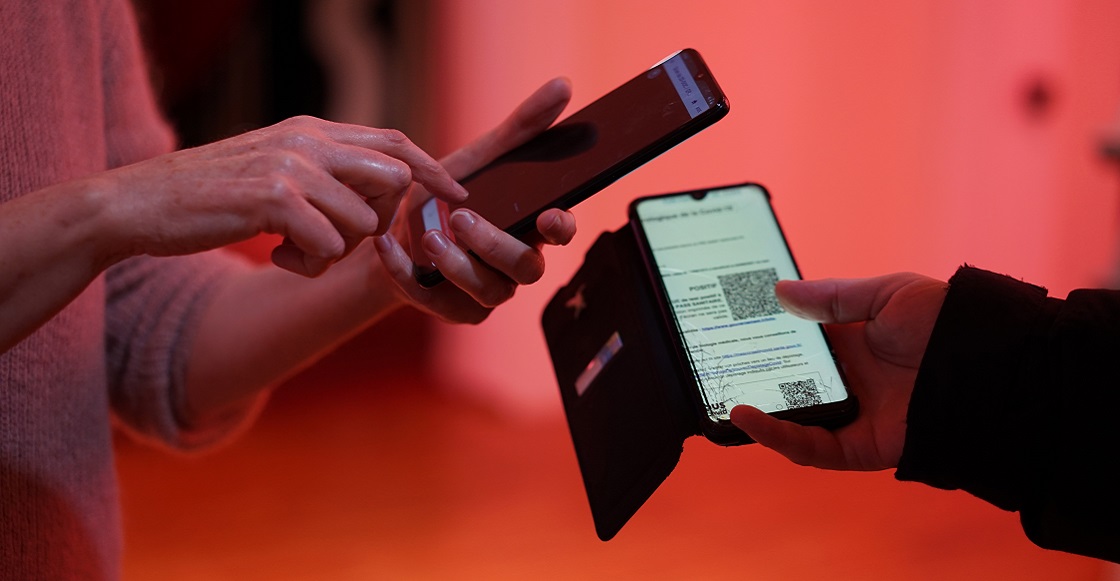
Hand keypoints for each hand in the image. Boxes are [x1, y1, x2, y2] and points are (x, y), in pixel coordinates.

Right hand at [94, 116, 466, 275]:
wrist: (139, 203)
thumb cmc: (210, 196)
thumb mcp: (275, 171)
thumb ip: (323, 173)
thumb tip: (378, 195)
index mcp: (312, 132)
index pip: (395, 142)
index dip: (433, 170)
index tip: (457, 195)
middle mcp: (307, 141)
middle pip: (395, 179)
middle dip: (384, 223)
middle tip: (344, 241)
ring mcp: (291, 166)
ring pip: (363, 223)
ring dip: (337, 253)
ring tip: (295, 252)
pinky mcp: (273, 198)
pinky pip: (328, 246)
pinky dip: (309, 265)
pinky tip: (278, 259)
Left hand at [372, 77, 576, 323]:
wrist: (390, 233)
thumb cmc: (444, 197)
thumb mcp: (477, 158)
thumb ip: (520, 128)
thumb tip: (563, 85)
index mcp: (529, 227)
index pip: (562, 232)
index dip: (562, 226)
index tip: (550, 214)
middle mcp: (516, 263)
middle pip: (527, 267)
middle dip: (495, 245)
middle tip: (462, 219)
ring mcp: (488, 291)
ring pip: (488, 290)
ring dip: (457, 266)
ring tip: (428, 237)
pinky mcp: (454, 310)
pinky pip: (439, 302)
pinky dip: (408, 274)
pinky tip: (386, 245)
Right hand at [729, 273, 947, 469]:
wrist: (991, 364)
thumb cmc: (947, 322)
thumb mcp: (886, 295)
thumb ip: (834, 298)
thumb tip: (781, 292)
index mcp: (853, 346)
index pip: (797, 347)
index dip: (765, 341)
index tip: (731, 330)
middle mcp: (849, 384)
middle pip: (787, 386)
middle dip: (751, 379)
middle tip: (714, 366)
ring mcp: (852, 417)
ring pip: (792, 421)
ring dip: (755, 413)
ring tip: (720, 397)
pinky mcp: (859, 448)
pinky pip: (810, 448)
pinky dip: (776, 436)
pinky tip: (748, 417)